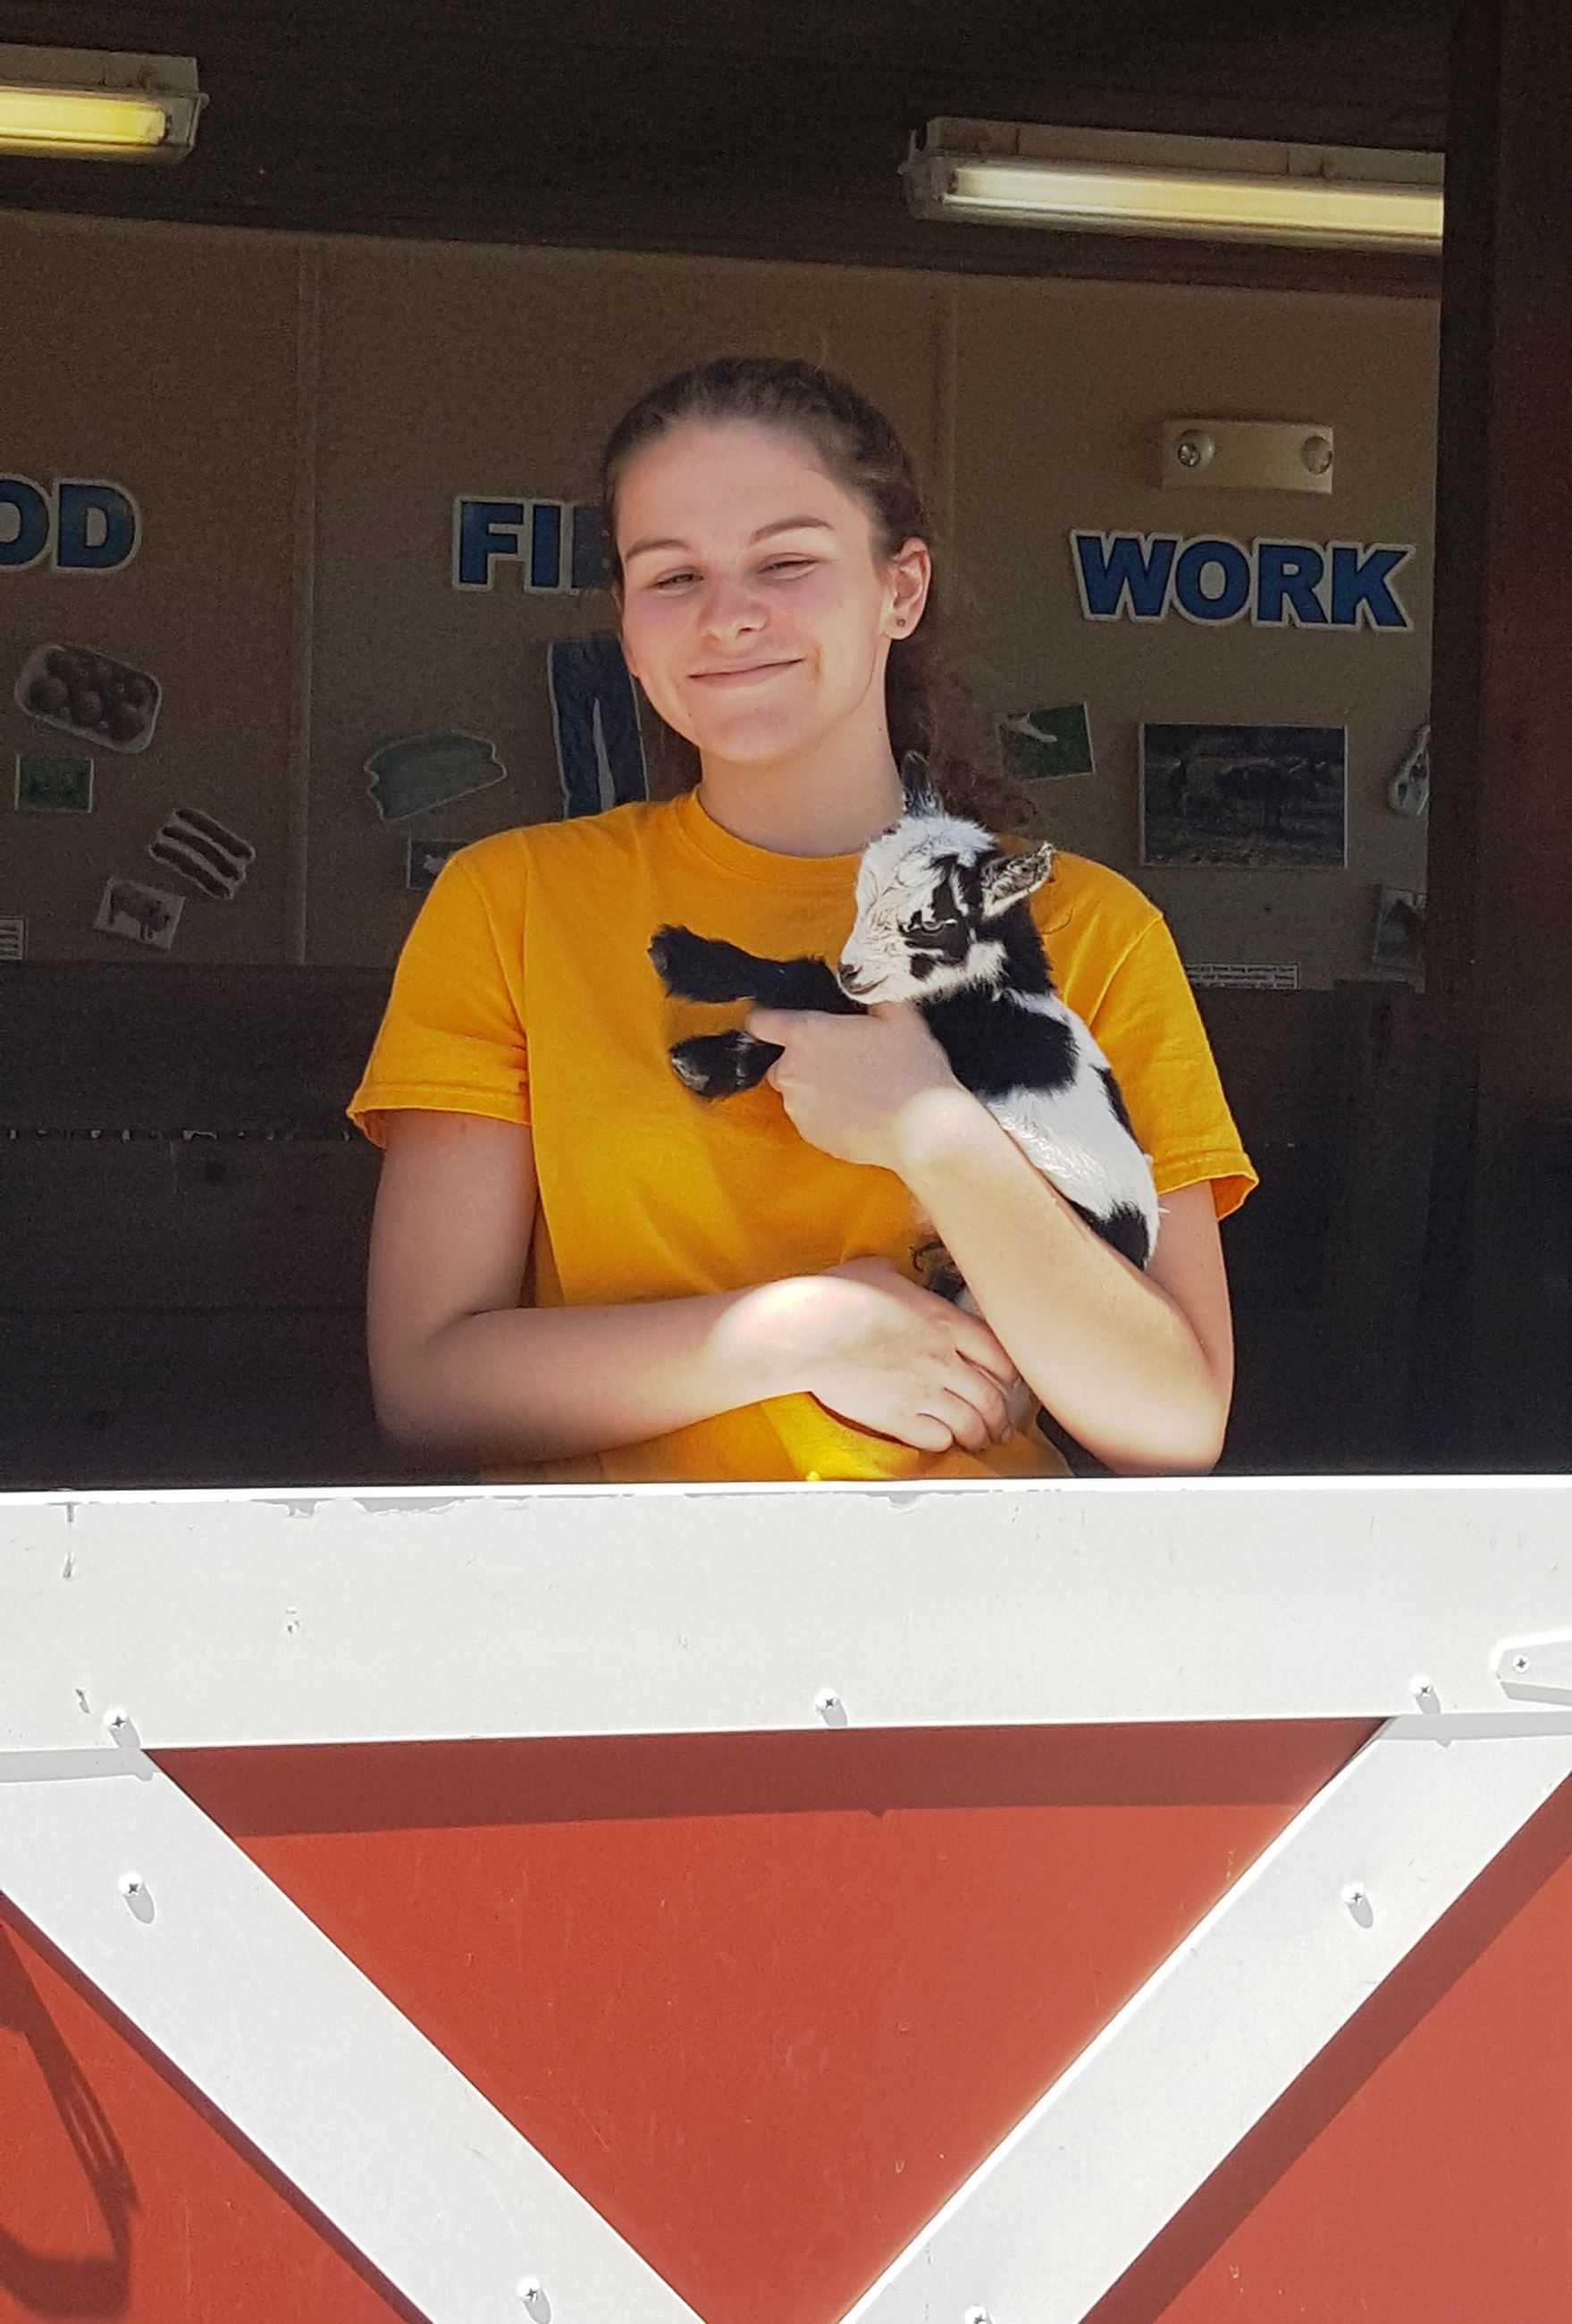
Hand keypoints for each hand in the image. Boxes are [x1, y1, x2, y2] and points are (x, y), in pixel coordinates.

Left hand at [745, 1001, 965, 1172]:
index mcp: (807, 1034)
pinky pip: (812, 1119)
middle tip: (842, 1059)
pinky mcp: (812, 1136)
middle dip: (804, 1060)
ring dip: (818, 1089)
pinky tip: (859, 1109)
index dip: (764, 1018)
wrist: (923, 1129)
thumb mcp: (899, 1015)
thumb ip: (869, 999)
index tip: (768, 1020)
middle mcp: (793, 1072)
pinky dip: (829, 1115)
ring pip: (798, 1093)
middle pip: (782, 1061)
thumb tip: (863, 998)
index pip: (762, 1021)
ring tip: (858, 1087)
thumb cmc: (911, 1071)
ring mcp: (800, 1108)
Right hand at [764, 1256, 1021, 1453]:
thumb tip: (884, 1273)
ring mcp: (921, 1391)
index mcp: (944, 1322)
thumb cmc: (837, 1298)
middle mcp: (941, 1359)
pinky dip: (944, 1442)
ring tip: (981, 1440)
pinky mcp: (896, 1416)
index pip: (997, 1354)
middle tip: (1001, 1421)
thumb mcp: (876, 1271)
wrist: (810, 1331)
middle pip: (990, 1396)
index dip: (1009, 1372)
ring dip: (979, 1435)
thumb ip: (895, 1278)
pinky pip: (935, 1438)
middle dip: (1000, 1414)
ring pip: (969, 1423)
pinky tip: (943, 1440)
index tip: (1008, 1380)